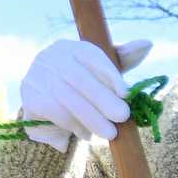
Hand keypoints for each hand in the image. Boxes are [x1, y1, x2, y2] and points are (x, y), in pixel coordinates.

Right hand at [17, 35, 152, 148]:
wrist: (49, 109)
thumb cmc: (84, 86)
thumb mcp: (104, 73)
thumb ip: (124, 59)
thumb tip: (147, 44)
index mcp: (71, 47)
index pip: (91, 55)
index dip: (110, 74)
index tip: (127, 93)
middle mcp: (50, 57)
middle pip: (77, 78)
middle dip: (102, 100)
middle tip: (123, 117)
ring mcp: (36, 76)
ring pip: (65, 98)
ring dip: (90, 118)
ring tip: (109, 133)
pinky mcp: (29, 98)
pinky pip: (53, 113)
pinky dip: (73, 125)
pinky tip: (86, 134)